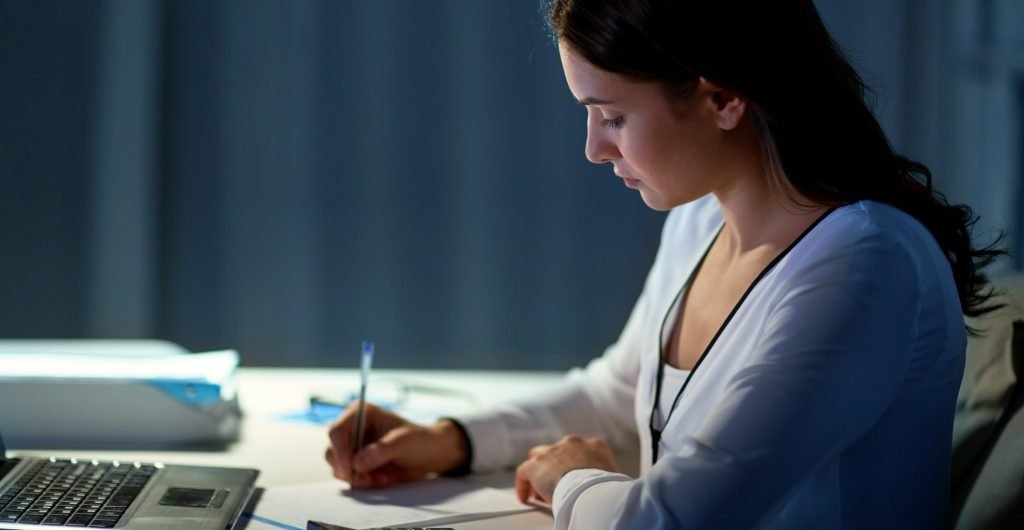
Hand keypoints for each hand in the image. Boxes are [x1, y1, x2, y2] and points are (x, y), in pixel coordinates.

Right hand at [324, 402, 468, 487]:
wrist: (430, 455)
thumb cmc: (419, 440)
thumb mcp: (404, 442)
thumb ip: (381, 451)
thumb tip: (357, 462)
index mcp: (360, 413)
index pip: (337, 431)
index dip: (339, 452)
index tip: (348, 470)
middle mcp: (352, 429)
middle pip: (332, 451)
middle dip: (349, 469)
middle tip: (369, 479)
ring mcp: (353, 447)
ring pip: (339, 468)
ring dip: (359, 478)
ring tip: (383, 477)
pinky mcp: (357, 464)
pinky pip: (351, 478)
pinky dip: (365, 483)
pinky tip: (383, 479)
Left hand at [514, 434, 619, 503]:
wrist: (592, 490)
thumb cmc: (608, 487)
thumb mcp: (616, 478)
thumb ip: (610, 477)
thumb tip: (615, 488)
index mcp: (595, 446)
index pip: (583, 451)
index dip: (577, 465)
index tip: (576, 477)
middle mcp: (573, 443)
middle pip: (560, 450)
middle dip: (557, 465)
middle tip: (557, 483)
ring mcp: (552, 451)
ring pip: (539, 457)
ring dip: (540, 471)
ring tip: (540, 490)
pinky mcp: (535, 465)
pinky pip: (524, 472)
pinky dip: (523, 484)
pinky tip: (526, 497)